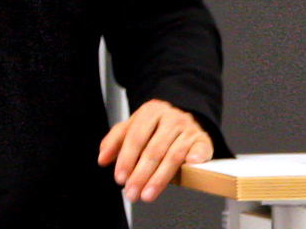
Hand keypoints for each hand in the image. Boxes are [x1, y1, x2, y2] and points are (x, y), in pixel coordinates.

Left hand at [97, 99, 212, 202]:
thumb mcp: (133, 128)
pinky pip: (200, 151)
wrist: (184, 120)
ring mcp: (188, 128)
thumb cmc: (156, 128)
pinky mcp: (203, 140)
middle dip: (140, 174)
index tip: (120, 178)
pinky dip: (194, 160)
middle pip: (153, 149)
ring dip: (159, 179)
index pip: (135, 137)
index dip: (126, 159)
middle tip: (132, 192)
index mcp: (150, 111)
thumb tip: (102, 158)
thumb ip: (116, 141)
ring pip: (173, 156)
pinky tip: (189, 168)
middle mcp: (170, 117)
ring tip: (147, 194)